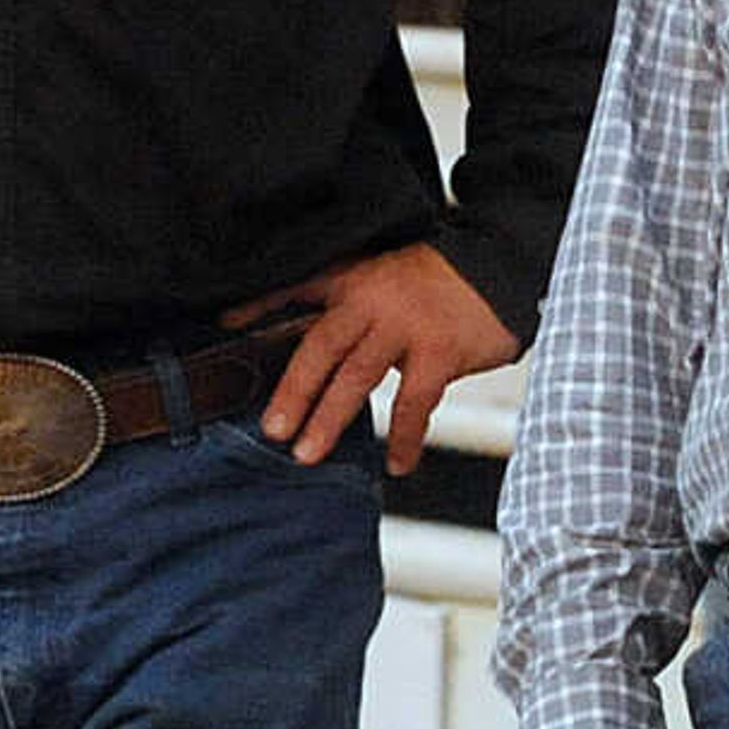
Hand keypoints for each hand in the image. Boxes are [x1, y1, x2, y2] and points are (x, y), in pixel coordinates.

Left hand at [228, 243, 522, 471]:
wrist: (503, 266)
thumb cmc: (442, 282)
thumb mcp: (387, 278)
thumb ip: (353, 307)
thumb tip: (314, 352)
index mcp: (355, 279)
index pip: (298, 286)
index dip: (261, 305)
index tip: (225, 324)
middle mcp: (373, 298)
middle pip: (320, 346)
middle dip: (292, 392)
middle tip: (272, 429)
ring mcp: (406, 325)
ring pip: (357, 377)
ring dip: (329, 419)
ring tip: (307, 453)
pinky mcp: (439, 350)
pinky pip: (413, 402)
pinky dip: (404, 437)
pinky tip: (397, 462)